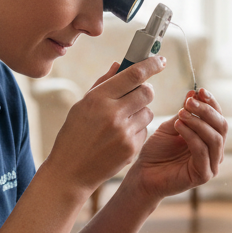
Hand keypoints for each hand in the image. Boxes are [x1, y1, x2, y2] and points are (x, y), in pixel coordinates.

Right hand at [42, 56, 165, 193]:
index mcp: (98, 99)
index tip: (160, 60)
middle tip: (138, 93)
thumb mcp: (81, 106)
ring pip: (149, 112)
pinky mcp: (132, 148)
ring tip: (122, 120)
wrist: (71, 172)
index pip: (134, 74)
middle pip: (147, 92)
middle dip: (145, 90)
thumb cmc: (74, 135)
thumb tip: (120, 64)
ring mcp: (124, 133)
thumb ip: (103, 84)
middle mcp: (113, 114)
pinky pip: (145, 130)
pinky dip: (136, 130)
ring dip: (140, 112)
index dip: (151, 64)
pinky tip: (119, 137)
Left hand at [125, 87, 226, 201]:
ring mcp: (212, 165)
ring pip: (215, 138)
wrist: (143, 174)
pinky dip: (191, 136)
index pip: (219, 118)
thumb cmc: (157, 151)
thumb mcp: (172, 126)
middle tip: (189, 102)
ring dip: (198, 122)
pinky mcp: (203, 175)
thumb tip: (194, 93)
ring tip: (181, 114)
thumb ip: (185, 113)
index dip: (212, 103)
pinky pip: (202, 151)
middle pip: (222, 126)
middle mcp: (216, 152)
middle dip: (206, 111)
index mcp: (210, 139)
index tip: (199, 90)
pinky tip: (178, 126)